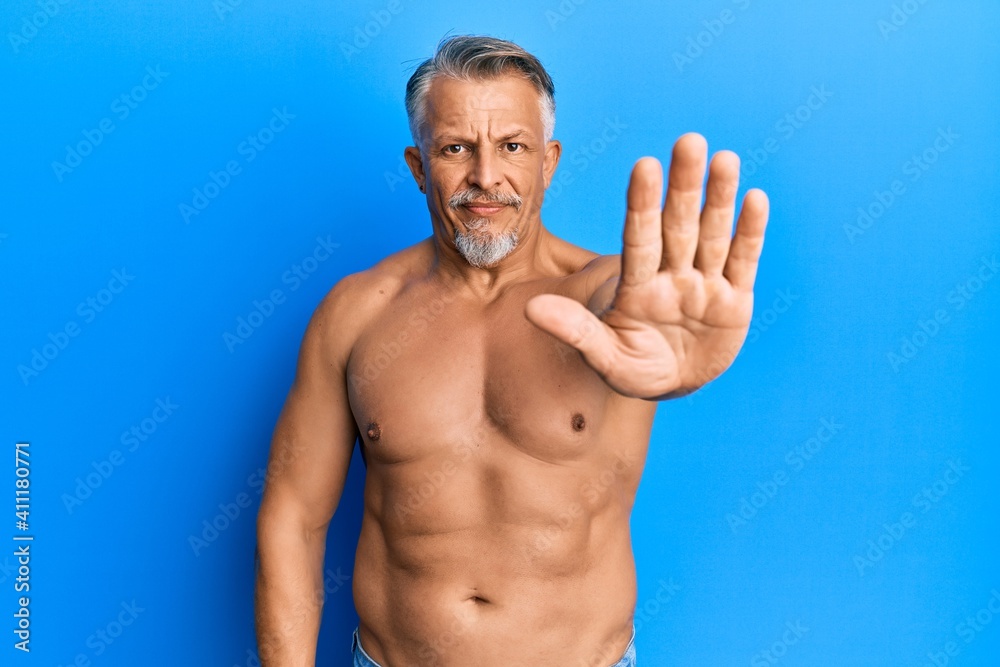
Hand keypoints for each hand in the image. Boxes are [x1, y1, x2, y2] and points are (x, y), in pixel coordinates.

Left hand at [525, 133, 768, 398]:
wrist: (673, 385)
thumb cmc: (632, 368)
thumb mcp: (603, 357)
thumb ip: (574, 331)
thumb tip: (530, 309)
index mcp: (637, 287)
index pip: (639, 239)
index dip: (642, 204)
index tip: (644, 166)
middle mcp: (671, 277)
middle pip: (677, 226)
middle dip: (683, 186)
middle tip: (688, 140)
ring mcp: (704, 286)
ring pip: (712, 235)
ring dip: (719, 198)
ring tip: (724, 159)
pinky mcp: (735, 300)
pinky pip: (743, 262)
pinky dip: (750, 233)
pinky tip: (753, 198)